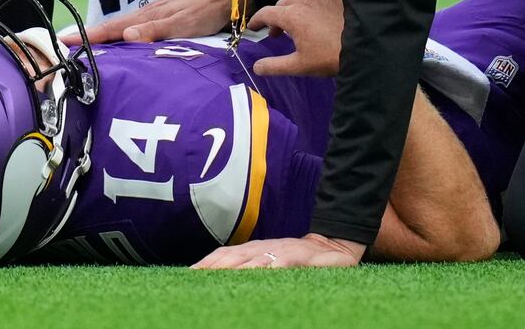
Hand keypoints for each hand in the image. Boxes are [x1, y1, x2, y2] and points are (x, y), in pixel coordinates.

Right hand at [73, 0, 231, 45]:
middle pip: (113, 28)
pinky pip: (136, 31)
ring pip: (123, 29)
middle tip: (64, 49)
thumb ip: (157, 29)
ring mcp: (156, 16)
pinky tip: (121, 46)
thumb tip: (124, 36)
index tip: (63, 42)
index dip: (88, 36)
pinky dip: (122, 39)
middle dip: (89, 38)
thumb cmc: (210, 11)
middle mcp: (148, 14)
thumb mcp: (186, 22)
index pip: (112, 28)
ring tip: (85, 51)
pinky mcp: (165, 21)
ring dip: (104, 39)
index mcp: (149, 15)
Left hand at [192, 233, 366, 268]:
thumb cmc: (298, 260)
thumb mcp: (272, 264)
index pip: (226, 255)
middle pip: (234, 255)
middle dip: (213, 265)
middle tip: (194, 276)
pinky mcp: (303, 256)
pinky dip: (274, 266)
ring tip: (219, 276)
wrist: (336, 247)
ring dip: (236, 267)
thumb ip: (251, 267)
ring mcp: (283, 250)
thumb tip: (224, 278)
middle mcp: (265, 247)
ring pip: (256, 258)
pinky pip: (286, 260)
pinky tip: (265, 272)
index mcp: (255, 250)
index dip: (207, 263)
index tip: (188, 273)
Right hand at [248, 0, 343, 76]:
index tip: (252, 28)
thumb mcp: (299, 66)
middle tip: (276, 33)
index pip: (266, 12)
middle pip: (282, 4)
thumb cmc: (328, 57)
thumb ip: (274, 66)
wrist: (364, 47)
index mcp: (291, 15)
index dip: (256, 20)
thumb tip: (256, 67)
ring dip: (294, 10)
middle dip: (275, 17)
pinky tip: (318, 19)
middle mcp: (304, 1)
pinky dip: (312, 7)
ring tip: (298, 25)